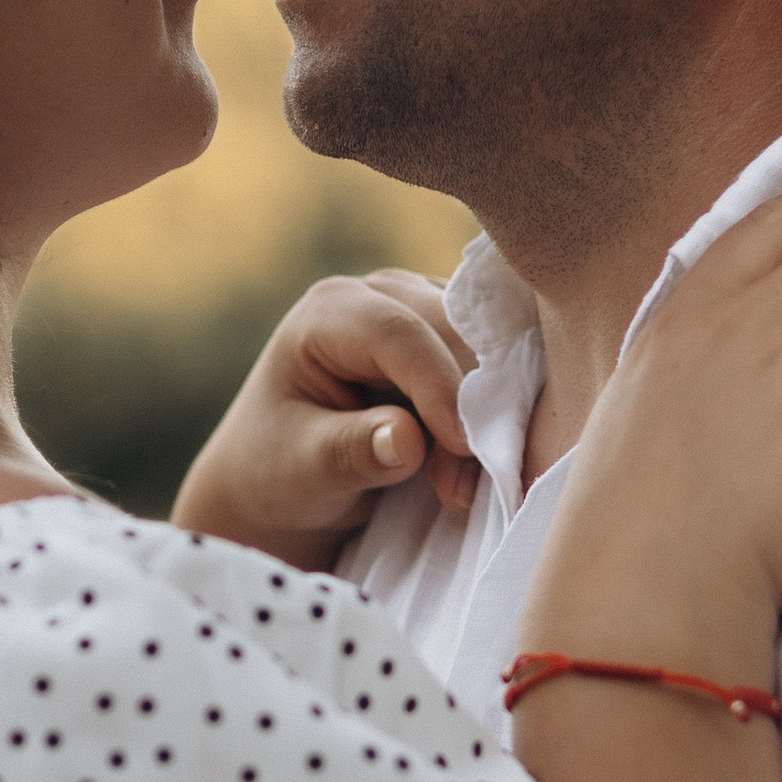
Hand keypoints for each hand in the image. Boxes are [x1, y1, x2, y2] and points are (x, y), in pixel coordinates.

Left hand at [172, 272, 477, 569]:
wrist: (282, 478)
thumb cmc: (278, 470)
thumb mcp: (302, 470)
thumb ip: (352, 451)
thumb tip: (407, 440)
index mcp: (329, 310)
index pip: (398, 332)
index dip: (437, 386)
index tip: (463, 449)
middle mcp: (380, 294)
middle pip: (453, 330)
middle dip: (471, 405)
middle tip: (467, 487)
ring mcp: (423, 309)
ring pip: (488, 344)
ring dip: (493, 411)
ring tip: (470, 483)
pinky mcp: (453, 340)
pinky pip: (499, 362)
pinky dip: (503, 408)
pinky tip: (491, 459)